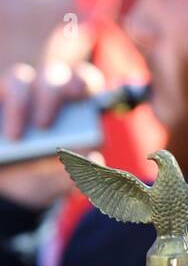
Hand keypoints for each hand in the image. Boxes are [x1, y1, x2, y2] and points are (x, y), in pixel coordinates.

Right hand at [0, 61, 104, 209]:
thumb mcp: (64, 177)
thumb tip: (94, 157)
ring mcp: (20, 92)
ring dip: (19, 106)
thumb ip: (82, 168)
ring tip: (14, 138)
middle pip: (52, 76)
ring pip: (20, 80)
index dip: (83, 80)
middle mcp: (48, 90)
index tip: (78, 92)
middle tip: (44, 126)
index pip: (84, 79)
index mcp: (75, 103)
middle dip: (49, 97)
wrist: (16, 188)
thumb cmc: (47, 175)